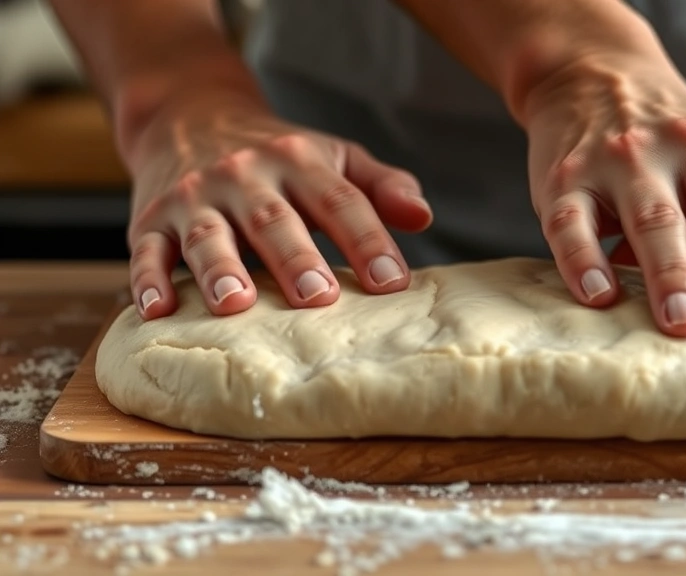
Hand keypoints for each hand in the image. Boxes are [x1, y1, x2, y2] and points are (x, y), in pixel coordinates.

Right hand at [124, 92, 431, 319]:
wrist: (188, 115)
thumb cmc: (279, 154)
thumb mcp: (333, 157)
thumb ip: (379, 186)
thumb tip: (422, 217)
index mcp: (298, 161)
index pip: (340, 201)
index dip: (368, 240)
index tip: (392, 282)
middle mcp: (245, 176)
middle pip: (273, 220)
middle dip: (296, 259)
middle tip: (319, 299)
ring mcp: (194, 197)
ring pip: (208, 236)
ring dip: (220, 270)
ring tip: (236, 305)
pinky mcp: (150, 221)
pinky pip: (146, 251)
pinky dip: (147, 280)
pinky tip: (157, 311)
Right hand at [520, 53, 685, 336]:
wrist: (590, 70)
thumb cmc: (662, 126)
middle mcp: (658, 153)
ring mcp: (606, 164)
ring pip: (637, 221)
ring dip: (661, 275)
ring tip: (678, 323)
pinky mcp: (560, 180)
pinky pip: (570, 224)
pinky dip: (582, 262)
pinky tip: (597, 297)